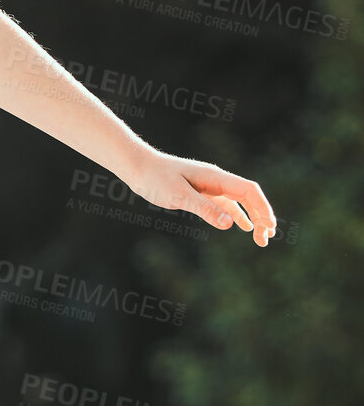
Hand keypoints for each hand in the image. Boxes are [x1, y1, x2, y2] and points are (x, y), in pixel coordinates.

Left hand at [119, 146, 275, 245]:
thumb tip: (230, 224)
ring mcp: (209, 185)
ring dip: (252, 217)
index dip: (262, 208)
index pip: (249, 190)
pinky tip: (242, 226)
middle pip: (249, 196)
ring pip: (238, 202)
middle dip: (262, 215)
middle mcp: (216, 180)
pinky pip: (225, 204)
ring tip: (261, 237)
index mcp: (215, 177)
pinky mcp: (200, 192)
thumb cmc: (155, 178)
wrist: (137, 166)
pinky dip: (236, 215)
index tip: (268, 227)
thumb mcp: (178, 195)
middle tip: (266, 238)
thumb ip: (204, 208)